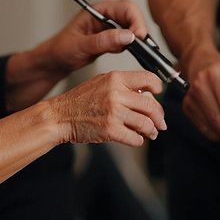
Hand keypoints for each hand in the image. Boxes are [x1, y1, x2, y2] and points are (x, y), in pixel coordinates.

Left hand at [37, 0, 152, 79]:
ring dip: (140, 39)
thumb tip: (127, 36)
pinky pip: (130, 39)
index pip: (125, 8)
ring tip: (143, 52)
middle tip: (144, 47)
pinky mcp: (114, 39)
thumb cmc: (61, 49)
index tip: (139, 36)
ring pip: (134, 28)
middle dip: (140, 29)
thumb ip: (103, 41)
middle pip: (133, 16)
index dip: (136, 20)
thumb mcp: (80, 45)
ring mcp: (112, 27)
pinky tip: (138, 55)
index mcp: (99, 9)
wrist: (56, 61)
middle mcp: (108, 15)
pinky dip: (136, 46)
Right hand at [48, 69, 165, 146]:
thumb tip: (145, 93)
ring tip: (150, 132)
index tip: (159, 94)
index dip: (158, 87)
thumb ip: (122, 85)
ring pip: (146, 123)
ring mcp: (114, 112)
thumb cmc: (79, 101)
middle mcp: (116, 94)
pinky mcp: (110, 130)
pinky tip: (136, 138)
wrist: (60, 116)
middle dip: (159, 117)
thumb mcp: (101, 82)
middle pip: (151, 105)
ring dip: (151, 131)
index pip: (148, 78)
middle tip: (160, 122)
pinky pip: (135, 138)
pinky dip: (139, 140)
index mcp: (115, 78)